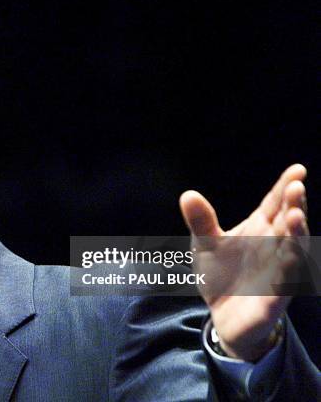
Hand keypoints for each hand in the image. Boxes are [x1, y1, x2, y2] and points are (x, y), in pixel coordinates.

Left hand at [179, 164, 308, 360]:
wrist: (220, 316)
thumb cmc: (220, 275)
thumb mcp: (204, 245)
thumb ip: (201, 221)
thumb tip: (187, 195)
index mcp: (260, 229)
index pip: (275, 204)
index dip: (286, 187)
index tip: (297, 170)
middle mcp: (275, 246)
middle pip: (289, 222)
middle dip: (294, 205)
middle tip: (296, 187)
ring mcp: (279, 271)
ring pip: (294, 250)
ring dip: (298, 234)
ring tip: (296, 215)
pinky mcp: (275, 297)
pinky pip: (286, 282)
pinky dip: (289, 270)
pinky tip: (290, 257)